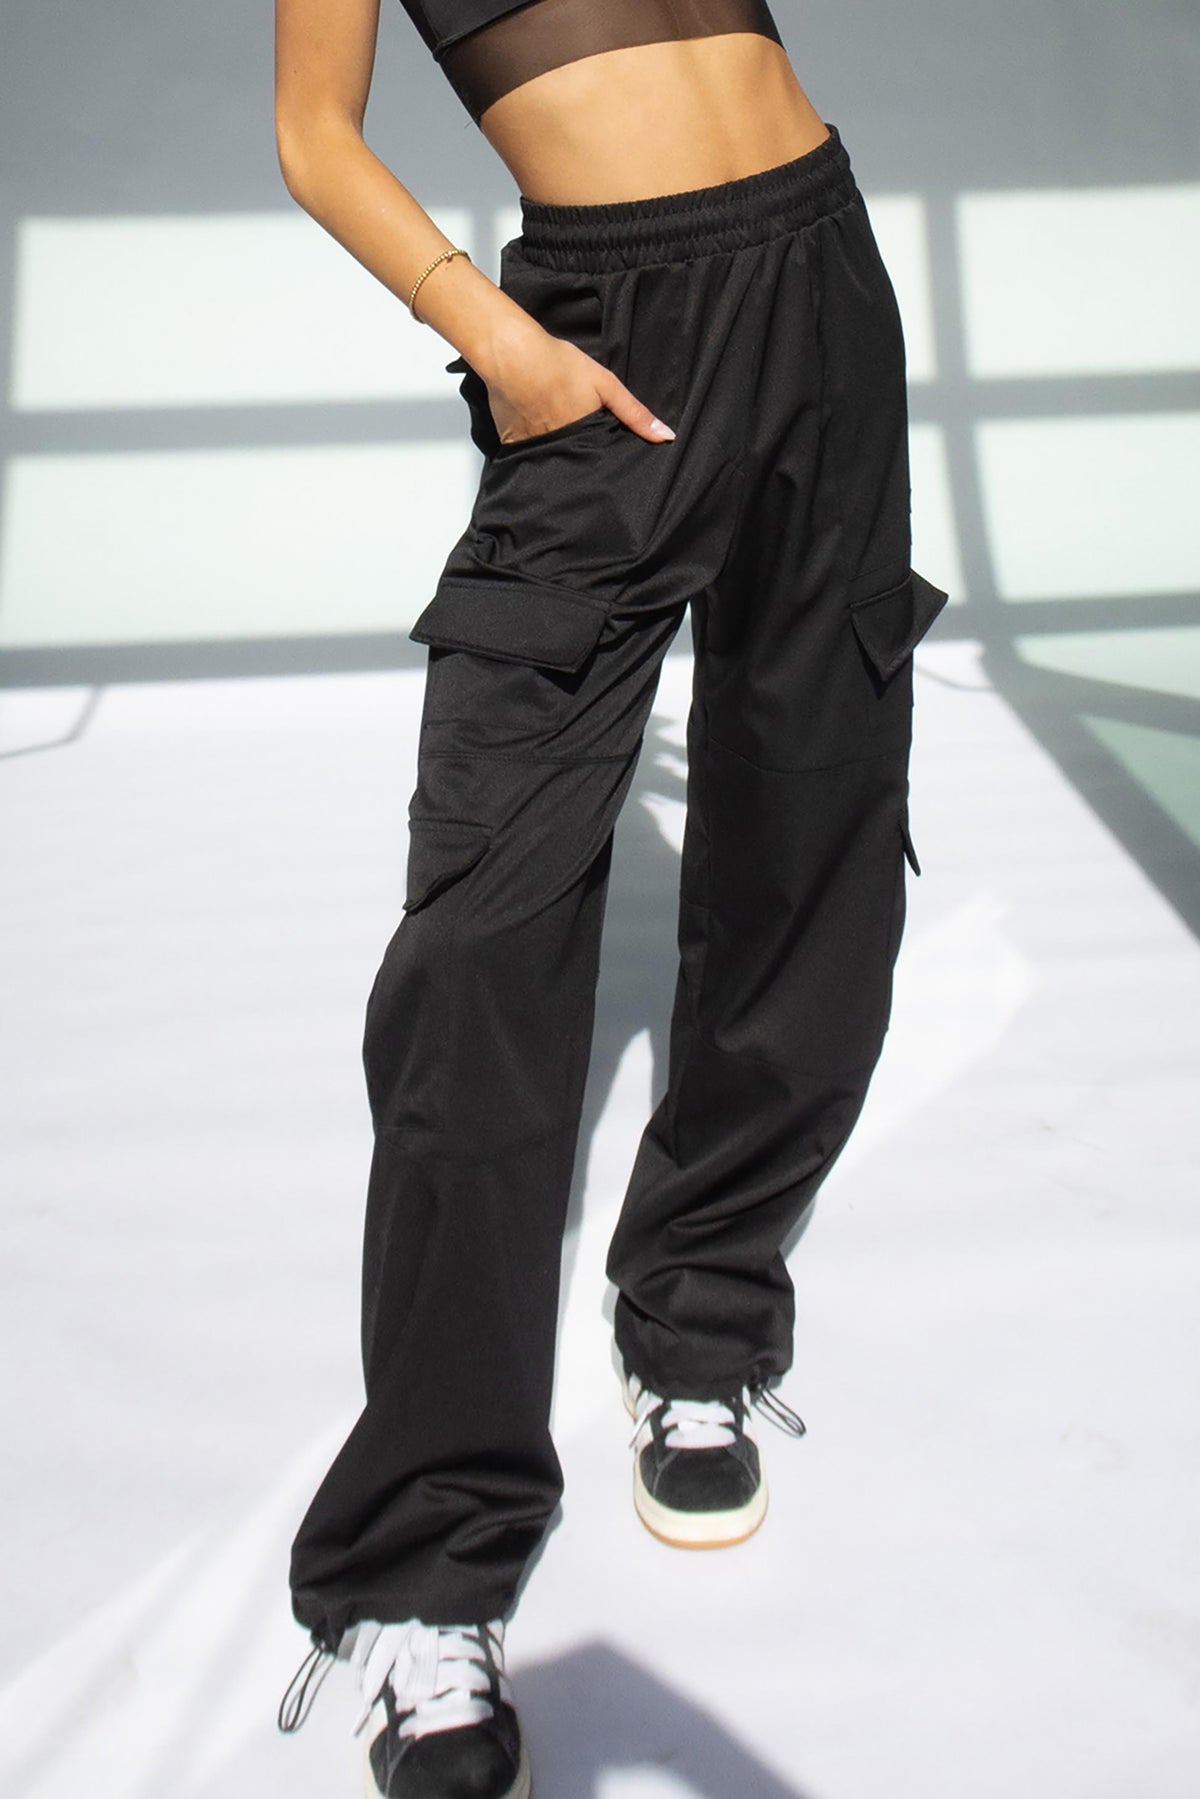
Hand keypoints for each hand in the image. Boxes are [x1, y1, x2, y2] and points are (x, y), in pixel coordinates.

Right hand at [481, 324, 675, 447]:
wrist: (512, 355)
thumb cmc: (559, 365)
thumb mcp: (606, 384)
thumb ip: (635, 413)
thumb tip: (667, 436)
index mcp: (585, 437)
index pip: (599, 457)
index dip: (604, 456)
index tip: (608, 456)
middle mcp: (561, 448)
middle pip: (575, 459)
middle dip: (581, 457)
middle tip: (582, 442)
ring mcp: (535, 447)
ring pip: (551, 457)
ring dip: (556, 451)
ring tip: (557, 436)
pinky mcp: (512, 442)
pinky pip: (526, 452)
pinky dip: (531, 446)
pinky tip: (532, 431)